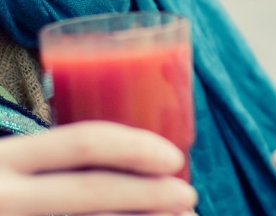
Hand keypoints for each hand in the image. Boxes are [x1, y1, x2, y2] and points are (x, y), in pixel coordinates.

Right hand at [0, 121, 196, 214]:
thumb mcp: (3, 163)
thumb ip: (42, 158)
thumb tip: (115, 152)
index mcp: (3, 161)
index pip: (84, 144)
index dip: (137, 147)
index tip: (175, 157)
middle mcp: (3, 197)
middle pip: (93, 192)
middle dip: (151, 195)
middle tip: (191, 195)